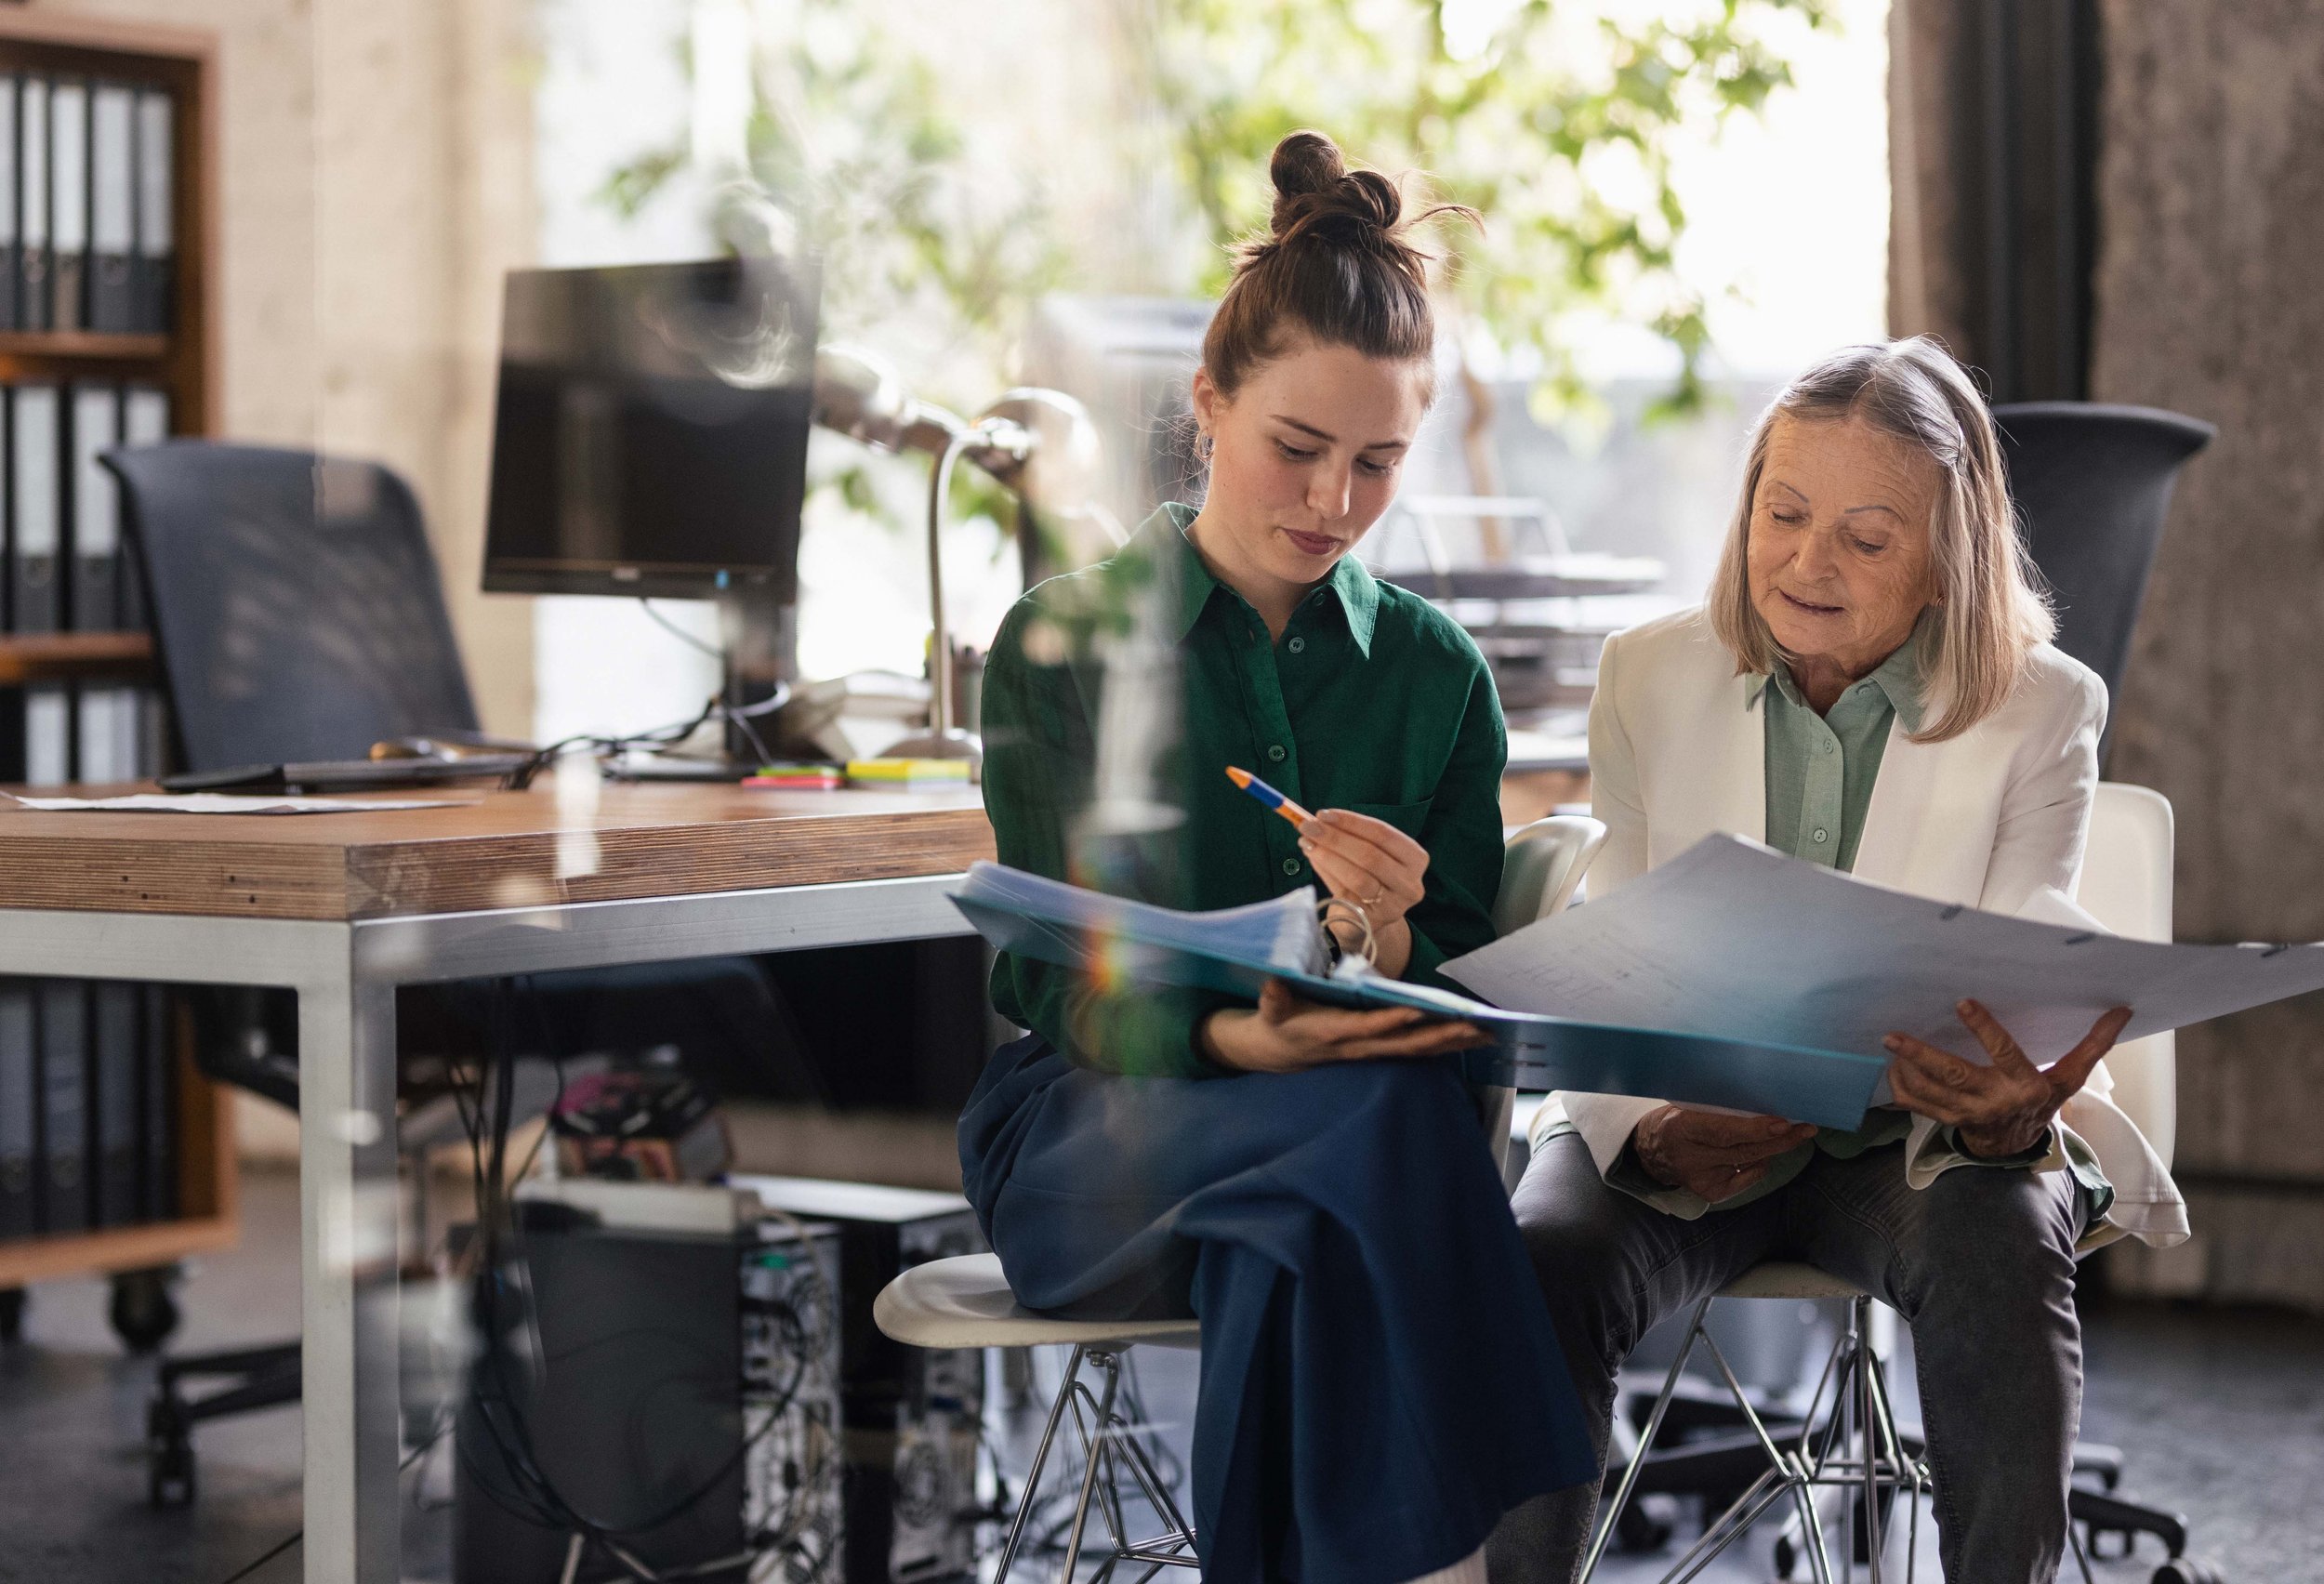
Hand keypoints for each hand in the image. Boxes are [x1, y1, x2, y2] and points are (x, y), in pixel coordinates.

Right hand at [1200, 978, 1490, 1072]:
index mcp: (1334, 1033)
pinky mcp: (1382, 1051)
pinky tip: (1472, 1039)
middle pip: (1405, 1045)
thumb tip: (1272, 983)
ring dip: (1452, 1043)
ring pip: (1417, 1051)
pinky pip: (1417, 1051)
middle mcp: (1359, 1047)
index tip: (1416, 1011)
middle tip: (1474, 1027)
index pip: (1367, 1028)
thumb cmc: (1279, 1023)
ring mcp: (1373, 1052)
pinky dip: (1445, 1045)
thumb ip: (1273, 999)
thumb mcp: (1270, 1011)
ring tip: (1487, 1033)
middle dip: (1440, 1036)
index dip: (1390, 1022)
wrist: (1280, 1052)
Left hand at [1298, 809, 1428, 971]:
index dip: (1351, 822)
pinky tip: (1314, 861)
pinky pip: (1345, 894)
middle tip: (1307, 827)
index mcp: (1415, 858)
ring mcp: (1394, 905)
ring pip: (1358, 877)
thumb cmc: (1367, 878)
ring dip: (1328, 856)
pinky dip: (1326, 874)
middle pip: (1370, 855)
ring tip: (1306, 843)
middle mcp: (1410, 883)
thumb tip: (1316, 820)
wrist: (1368, 920)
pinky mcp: (1373, 921)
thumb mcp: (1365, 853)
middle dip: (1335, 838)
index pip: (1382, 834)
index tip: (1323, 814)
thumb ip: (1347, 836)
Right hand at [1633, 1106, 1817, 1201]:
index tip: (1783, 1122)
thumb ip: (1717, 1108)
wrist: (1651, 1152)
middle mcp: (1690, 1157)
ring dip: (1775, 1149)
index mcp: (1680, 1128)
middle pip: (1744, 1150)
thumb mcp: (1686, 1106)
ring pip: (1749, 1163)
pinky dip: (1758, 1166)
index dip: (1755, 1129)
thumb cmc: (1676, 1120)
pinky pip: (1746, 1179)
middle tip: (1806, 1129)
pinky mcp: (1710, 1193)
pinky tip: (1760, 1155)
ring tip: (1797, 1135)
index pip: (1724, 1131)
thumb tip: (1761, 1103)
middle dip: (1780, 1139)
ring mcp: (1700, 1179)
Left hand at [1884, 1000, 2132, 1158]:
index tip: (1963, 1003)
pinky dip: (1900, 1086)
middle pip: (1953, 1075)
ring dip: (1906, 1069)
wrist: (2017, 1144)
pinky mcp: (1947, 1120)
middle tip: (1894, 1035)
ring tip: (1891, 1043)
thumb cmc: (2043, 1101)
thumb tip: (2123, 1009)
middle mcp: (1993, 1100)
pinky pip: (1916, 1105)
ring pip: (1928, 1091)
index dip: (1985, 1030)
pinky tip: (1893, 1066)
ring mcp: (1966, 1113)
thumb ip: (2092, 1045)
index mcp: (2024, 1085)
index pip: (2005, 1054)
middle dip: (1922, 1055)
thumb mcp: (2070, 1078)